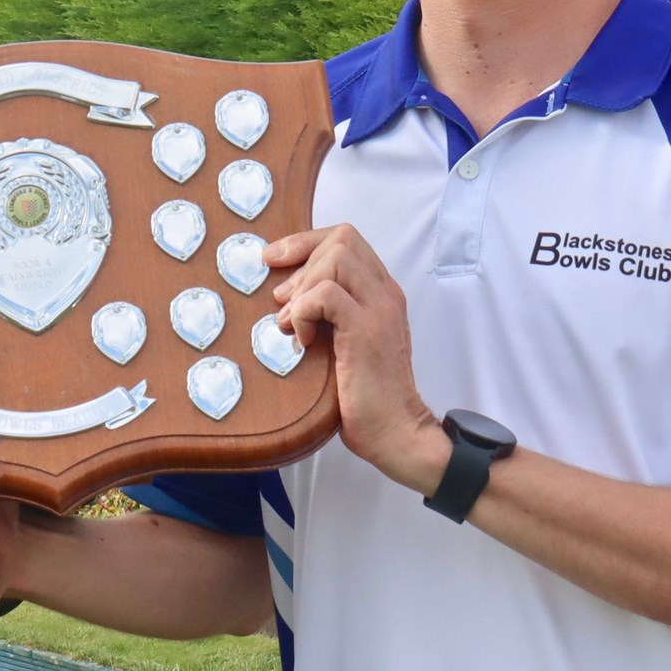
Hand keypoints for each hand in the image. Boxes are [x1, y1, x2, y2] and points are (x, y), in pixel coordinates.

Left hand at [265, 224, 446, 492]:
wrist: (396, 431)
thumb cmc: (364, 393)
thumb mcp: (342, 340)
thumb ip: (327, 312)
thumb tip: (283, 293)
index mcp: (381, 292)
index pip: (346, 239)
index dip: (305, 242)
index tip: (275, 261)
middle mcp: (385, 294)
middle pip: (341, 238)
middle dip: (300, 258)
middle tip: (282, 299)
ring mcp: (379, 310)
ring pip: (336, 257)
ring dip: (302, 286)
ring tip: (291, 322)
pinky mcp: (367, 331)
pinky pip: (326, 294)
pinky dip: (303, 311)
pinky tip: (302, 339)